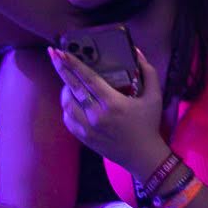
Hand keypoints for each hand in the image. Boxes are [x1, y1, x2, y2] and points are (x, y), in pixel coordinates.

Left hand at [50, 44, 167, 177]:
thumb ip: (148, 72)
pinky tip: (72, 99)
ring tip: (68, 79)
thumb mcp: (155, 96)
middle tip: (53, 54)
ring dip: (65, 88)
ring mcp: (88, 129)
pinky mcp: (84, 138)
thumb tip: (136, 51)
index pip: (89, 79)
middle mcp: (98, 116)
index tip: (61, 52)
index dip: (74, 64)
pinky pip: (68, 119)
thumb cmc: (149, 125)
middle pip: (73, 88)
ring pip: (67, 104)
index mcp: (114, 103)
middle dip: (61, 69)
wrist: (143, 157)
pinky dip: (67, 107)